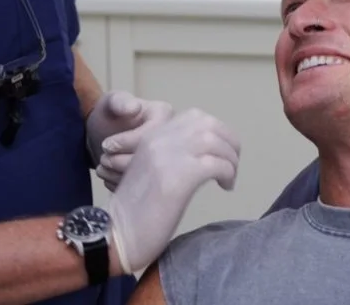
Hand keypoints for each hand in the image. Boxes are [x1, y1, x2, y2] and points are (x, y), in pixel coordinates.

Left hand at [86, 91, 174, 190]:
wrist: (102, 134)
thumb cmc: (108, 114)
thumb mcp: (109, 103)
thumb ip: (119, 102)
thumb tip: (134, 107)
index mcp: (164, 115)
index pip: (152, 135)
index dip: (127, 143)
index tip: (107, 145)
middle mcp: (172, 136)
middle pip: (153, 157)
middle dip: (123, 161)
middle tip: (103, 160)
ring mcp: (165, 157)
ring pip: (148, 176)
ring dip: (119, 175)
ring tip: (102, 168)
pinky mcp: (155, 173)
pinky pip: (143, 186)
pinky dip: (121, 185)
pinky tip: (107, 178)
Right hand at [105, 108, 240, 273]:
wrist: (118, 232)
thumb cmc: (135, 210)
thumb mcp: (151, 170)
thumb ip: (171, 156)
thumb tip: (205, 155)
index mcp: (152, 136)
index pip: (194, 117)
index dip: (217, 131)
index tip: (222, 152)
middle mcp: (160, 140)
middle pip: (208, 123)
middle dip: (229, 140)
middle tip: (231, 163)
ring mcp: (168, 156)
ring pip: (216, 141)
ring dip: (230, 158)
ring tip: (229, 178)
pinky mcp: (178, 178)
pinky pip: (217, 164)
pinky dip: (228, 173)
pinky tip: (225, 187)